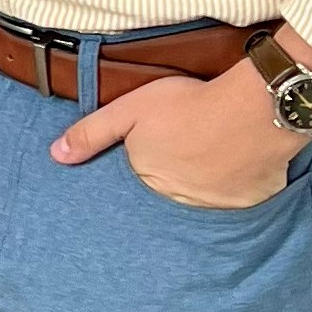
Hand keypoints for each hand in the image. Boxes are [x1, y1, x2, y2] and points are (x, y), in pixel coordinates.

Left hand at [52, 59, 297, 208]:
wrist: (254, 109)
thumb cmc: (190, 105)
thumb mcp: (129, 110)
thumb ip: (92, 134)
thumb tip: (56, 155)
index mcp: (149, 184)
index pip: (140, 183)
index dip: (149, 162)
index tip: (163, 146)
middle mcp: (180, 204)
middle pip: (172, 193)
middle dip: (177, 174)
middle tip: (191, 145)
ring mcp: (217, 207)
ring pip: (205, 198)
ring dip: (206, 182)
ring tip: (215, 151)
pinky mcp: (251, 202)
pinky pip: (241, 198)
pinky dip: (240, 184)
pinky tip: (240, 161)